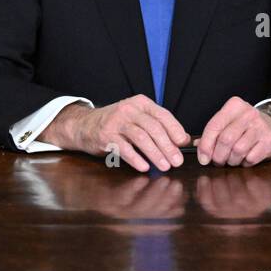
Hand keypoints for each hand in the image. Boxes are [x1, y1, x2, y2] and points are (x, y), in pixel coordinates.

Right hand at [42, 95, 190, 171]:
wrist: (85, 125)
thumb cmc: (117, 124)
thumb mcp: (138, 119)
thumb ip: (159, 126)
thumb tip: (185, 139)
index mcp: (140, 103)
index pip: (162, 115)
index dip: (175, 129)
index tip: (183, 144)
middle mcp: (129, 109)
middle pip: (153, 127)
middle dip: (168, 146)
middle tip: (177, 161)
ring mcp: (116, 122)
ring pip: (141, 137)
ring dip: (155, 153)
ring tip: (164, 166)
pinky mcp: (106, 136)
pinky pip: (124, 148)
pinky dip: (136, 159)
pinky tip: (144, 167)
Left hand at [197, 97, 270, 166]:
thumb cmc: (246, 127)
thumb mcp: (229, 123)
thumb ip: (213, 132)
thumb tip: (197, 146)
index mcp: (234, 105)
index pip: (214, 126)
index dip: (206, 145)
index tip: (203, 158)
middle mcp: (248, 113)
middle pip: (225, 140)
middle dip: (218, 156)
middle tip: (218, 161)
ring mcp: (260, 126)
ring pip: (238, 150)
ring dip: (232, 161)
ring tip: (232, 160)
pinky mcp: (269, 140)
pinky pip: (250, 158)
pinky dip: (245, 163)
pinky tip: (246, 158)